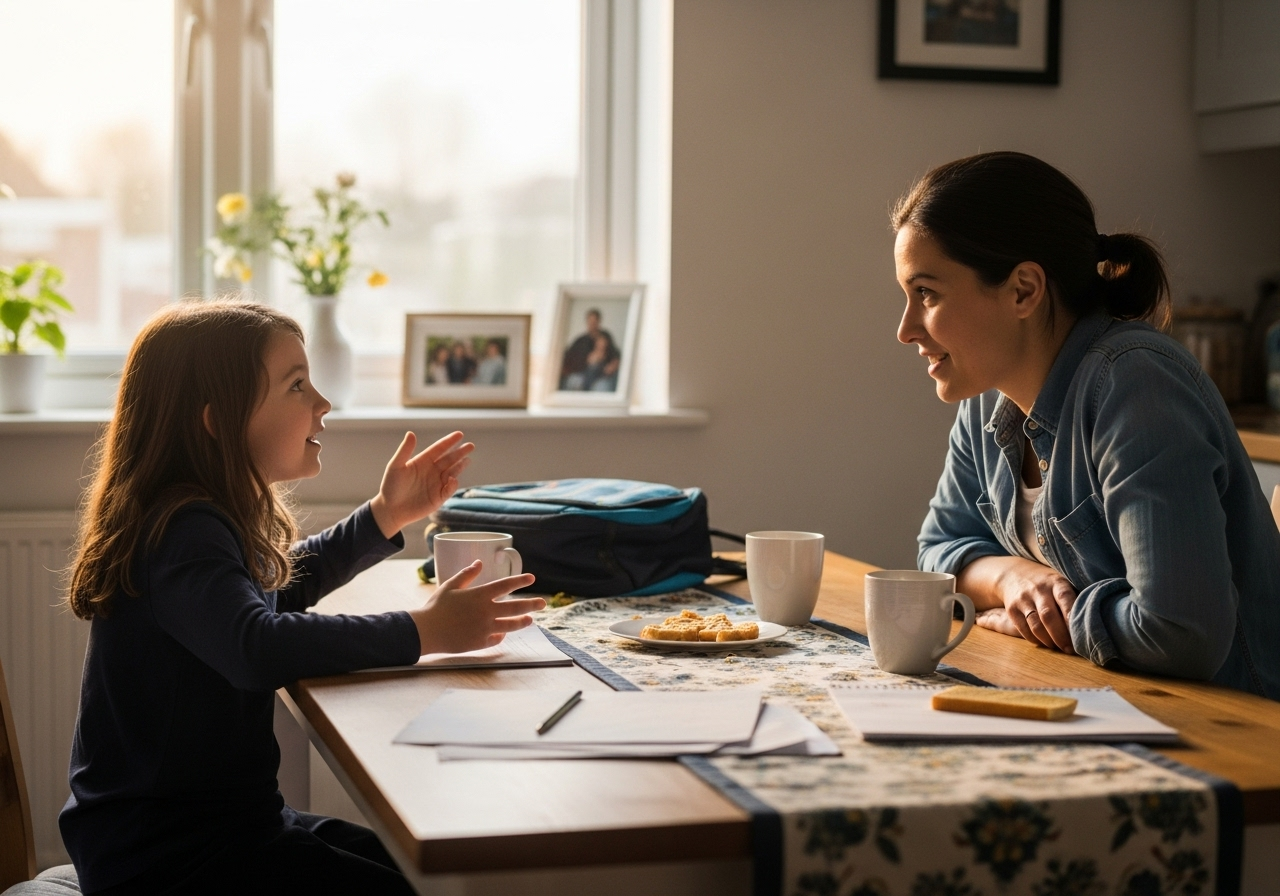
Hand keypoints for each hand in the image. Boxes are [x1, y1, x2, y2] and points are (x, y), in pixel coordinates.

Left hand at [369, 431, 473, 538]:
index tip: (459, 434)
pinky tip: (453, 479)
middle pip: (449, 459)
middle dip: (460, 453)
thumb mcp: (395, 466)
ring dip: (460, 466)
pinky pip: (449, 489)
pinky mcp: (439, 497)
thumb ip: (404, 450)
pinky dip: (452, 484)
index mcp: (422, 461)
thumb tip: (411, 433)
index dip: (449, 442)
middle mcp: (432, 471)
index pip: (439, 449)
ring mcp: (436, 484)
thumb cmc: (390, 487)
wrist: (390, 510)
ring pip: (452, 472)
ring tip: (467, 460)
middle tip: (470, 446)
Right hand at [409, 561, 543, 654]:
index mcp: (479, 595)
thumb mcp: (450, 586)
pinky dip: (501, 635)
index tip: (532, 578)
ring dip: (522, 622)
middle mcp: (486, 611)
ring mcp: (485, 628)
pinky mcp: (480, 642)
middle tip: (543, 603)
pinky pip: (497, 638)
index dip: (520, 581)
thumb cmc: (436, 607)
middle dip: (532, 604)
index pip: (505, 585)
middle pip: (515, 607)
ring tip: (530, 619)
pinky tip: (503, 632)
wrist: (426, 631)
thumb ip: (467, 574)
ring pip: (511, 625)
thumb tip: (479, 563)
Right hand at [976, 559, 1077, 653]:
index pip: (1065, 599)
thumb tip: (1092, 623)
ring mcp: (1023, 600)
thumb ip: (1074, 598)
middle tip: (1070, 649)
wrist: (1014, 574)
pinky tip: (1044, 643)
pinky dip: (1036, 640)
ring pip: (1036, 626)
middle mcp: (1038, 590)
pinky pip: (1024, 630)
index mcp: (1056, 582)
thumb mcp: (1061, 582)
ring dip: (1049, 641)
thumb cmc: (1048, 583)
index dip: (1072, 618)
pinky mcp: (1012, 610)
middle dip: (1061, 636)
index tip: (1081, 635)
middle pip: (1048, 616)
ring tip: (1058, 647)